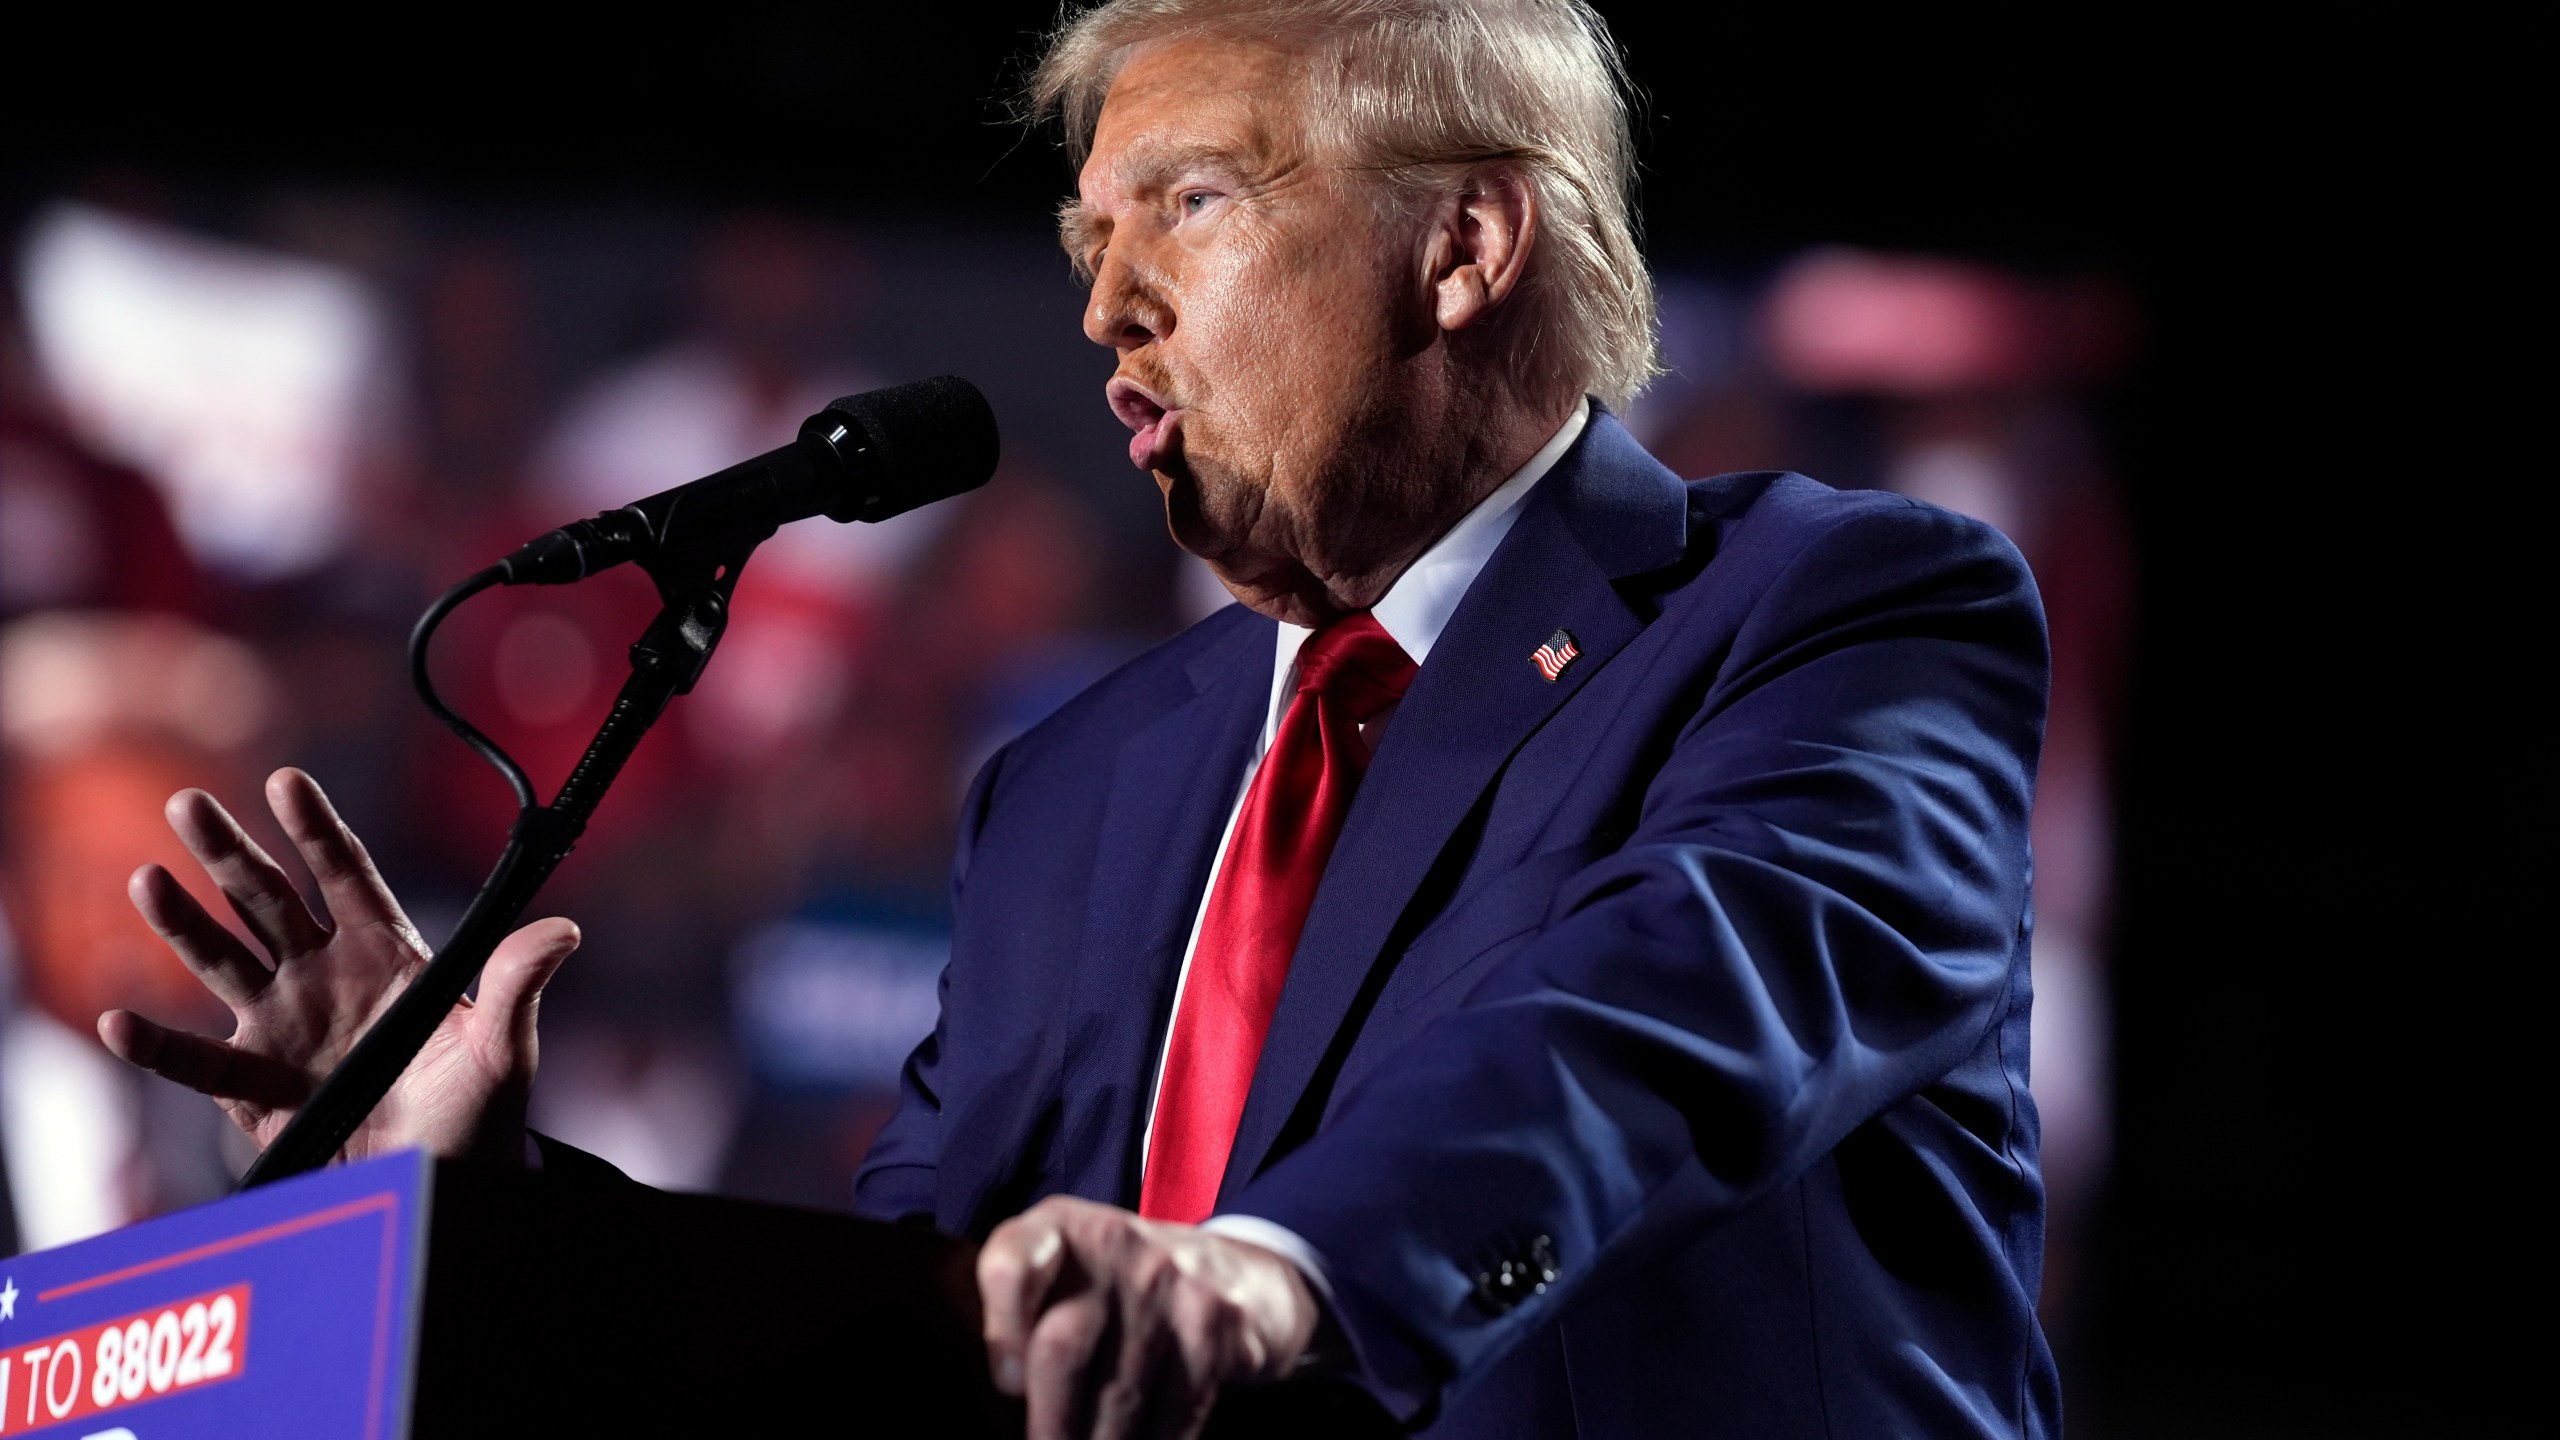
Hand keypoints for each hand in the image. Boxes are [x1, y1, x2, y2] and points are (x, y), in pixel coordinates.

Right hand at [97, 767, 580, 1165]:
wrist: (441, 1183)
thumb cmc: (477, 1111)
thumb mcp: (501, 1049)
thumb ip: (517, 986)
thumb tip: (563, 929)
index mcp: (387, 954)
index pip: (347, 877)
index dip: (316, 830)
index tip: (286, 781)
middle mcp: (326, 976)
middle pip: (270, 901)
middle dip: (231, 853)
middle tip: (186, 802)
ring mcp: (283, 1024)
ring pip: (223, 961)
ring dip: (183, 923)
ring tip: (147, 878)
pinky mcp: (253, 1084)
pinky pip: (197, 1062)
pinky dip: (157, 1046)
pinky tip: (118, 1024)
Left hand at [977, 1196, 1323, 1439]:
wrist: (1230, 1272)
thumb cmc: (1115, 1285)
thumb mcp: (1062, 1269)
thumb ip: (1017, 1309)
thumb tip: (1006, 1393)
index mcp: (1058, 1226)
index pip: (1011, 1267)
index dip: (1001, 1334)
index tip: (1008, 1387)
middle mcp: (1115, 1242)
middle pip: (1061, 1349)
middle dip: (1050, 1425)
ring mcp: (1171, 1280)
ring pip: (1118, 1395)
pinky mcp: (1216, 1322)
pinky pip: (1174, 1409)